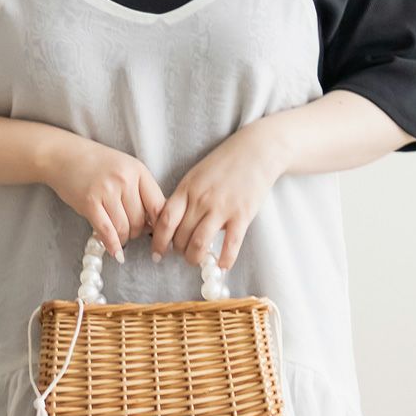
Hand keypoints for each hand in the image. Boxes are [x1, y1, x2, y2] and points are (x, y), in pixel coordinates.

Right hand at [43, 134, 166, 262]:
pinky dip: (113, 246)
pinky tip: (116, 253)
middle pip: (140, 220)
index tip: (158, 235)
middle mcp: (125, 180)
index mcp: (138, 171)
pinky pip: (106, 231)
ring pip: (124, 228)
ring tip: (120, 237)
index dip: (160, 226)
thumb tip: (153, 223)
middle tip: (131, 233)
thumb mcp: (126, 169)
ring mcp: (107, 191)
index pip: (158, 206)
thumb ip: (141, 191)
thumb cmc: (97, 164)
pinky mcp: (90, 203)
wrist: (64, 155)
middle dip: (138, 233)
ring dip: (124, 239)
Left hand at [150, 120, 286, 270]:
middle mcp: (201, 200)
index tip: (158, 253)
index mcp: (187, 189)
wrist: (257, 150)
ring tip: (196, 259)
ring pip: (199, 244)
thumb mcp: (196, 175)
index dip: (158, 241)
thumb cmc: (225, 163)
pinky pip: (231, 244)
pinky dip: (225, 260)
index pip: (165, 221)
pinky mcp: (242, 215)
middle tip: (182, 253)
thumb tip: (172, 224)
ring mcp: (222, 208)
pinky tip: (222, 266)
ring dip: (194, 258)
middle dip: (178, 251)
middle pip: (181, 236)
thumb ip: (184, 198)